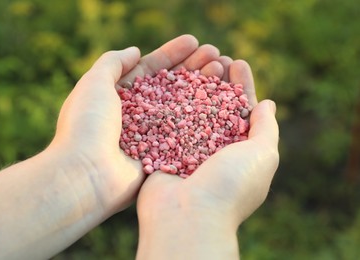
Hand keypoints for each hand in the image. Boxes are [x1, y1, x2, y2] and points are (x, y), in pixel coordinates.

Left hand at [50, 35, 224, 218]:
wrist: (87, 175)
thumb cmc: (88, 125)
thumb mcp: (94, 83)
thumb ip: (113, 62)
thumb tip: (135, 51)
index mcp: (119, 96)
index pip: (150, 70)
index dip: (171, 55)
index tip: (194, 41)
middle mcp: (137, 115)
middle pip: (171, 86)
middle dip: (192, 68)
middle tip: (216, 54)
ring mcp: (151, 135)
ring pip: (182, 107)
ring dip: (202, 87)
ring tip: (224, 69)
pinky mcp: (162, 155)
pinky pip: (186, 132)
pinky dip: (203, 117)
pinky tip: (222, 101)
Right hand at [136, 59, 278, 258]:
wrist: (187, 216)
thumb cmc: (230, 186)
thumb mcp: (262, 156)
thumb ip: (266, 129)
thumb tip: (268, 104)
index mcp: (240, 152)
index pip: (243, 112)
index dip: (242, 86)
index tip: (238, 63)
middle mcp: (214, 150)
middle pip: (216, 106)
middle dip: (218, 81)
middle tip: (216, 56)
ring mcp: (188, 149)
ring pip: (192, 109)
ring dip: (196, 84)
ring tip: (197, 61)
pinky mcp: (165, 150)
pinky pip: (169, 120)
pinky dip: (172, 99)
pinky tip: (172, 77)